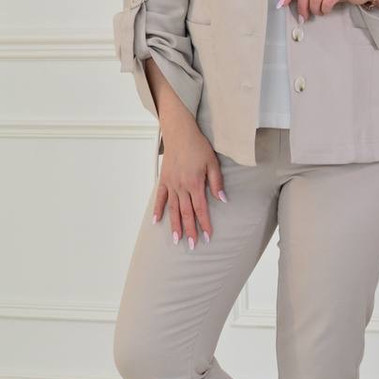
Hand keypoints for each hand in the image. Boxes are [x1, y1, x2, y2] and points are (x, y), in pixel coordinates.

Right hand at [152, 125, 226, 249]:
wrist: (180, 132)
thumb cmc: (198, 145)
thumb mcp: (213, 162)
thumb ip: (217, 182)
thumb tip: (222, 199)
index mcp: (195, 183)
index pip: (201, 209)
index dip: (204, 224)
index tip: (207, 237)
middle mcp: (181, 186)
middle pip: (186, 213)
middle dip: (190, 230)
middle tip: (192, 245)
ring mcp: (171, 184)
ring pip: (173, 209)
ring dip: (174, 225)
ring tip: (176, 240)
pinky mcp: (163, 180)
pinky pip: (160, 198)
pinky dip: (158, 210)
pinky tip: (156, 222)